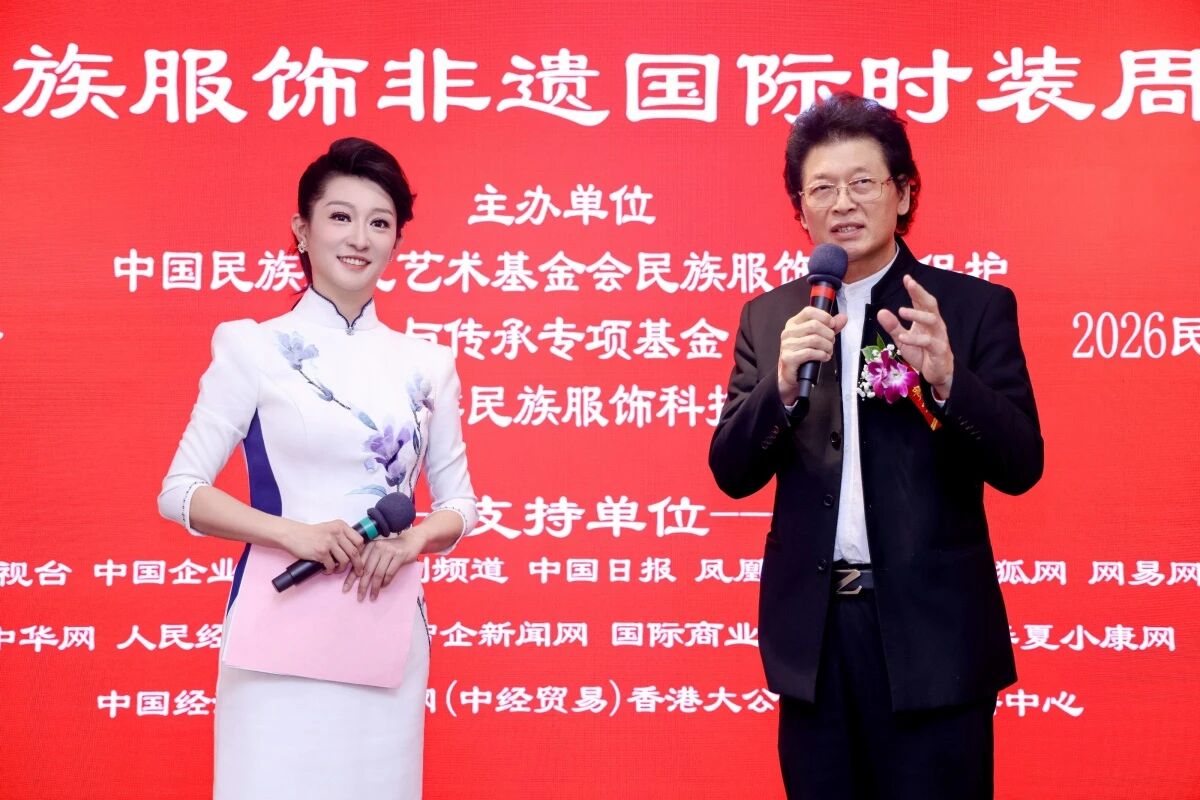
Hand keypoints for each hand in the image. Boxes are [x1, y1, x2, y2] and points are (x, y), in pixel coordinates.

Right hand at [281, 520, 364, 574]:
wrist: (293, 534)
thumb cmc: (311, 533)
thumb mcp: (330, 528)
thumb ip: (342, 535)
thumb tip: (355, 550)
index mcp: (341, 526)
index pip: (359, 540)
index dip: (361, 551)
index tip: (359, 558)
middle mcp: (337, 532)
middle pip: (354, 552)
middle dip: (357, 564)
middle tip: (357, 571)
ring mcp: (329, 542)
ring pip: (344, 561)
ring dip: (341, 568)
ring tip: (335, 569)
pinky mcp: (321, 552)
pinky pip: (332, 566)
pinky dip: (330, 570)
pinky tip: (325, 569)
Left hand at [343, 529, 425, 600]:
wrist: (411, 541)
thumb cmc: (392, 549)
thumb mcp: (378, 551)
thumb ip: (368, 560)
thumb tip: (357, 578)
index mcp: (369, 546)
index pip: (357, 564)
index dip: (351, 578)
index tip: (345, 589)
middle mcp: (377, 547)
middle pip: (367, 570)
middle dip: (362, 586)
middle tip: (359, 597)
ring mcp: (389, 551)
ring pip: (378, 573)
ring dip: (375, 587)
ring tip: (372, 597)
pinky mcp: (399, 555)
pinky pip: (390, 572)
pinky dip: (386, 581)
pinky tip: (383, 587)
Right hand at [777, 306, 847, 404]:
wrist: (789, 374)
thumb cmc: (802, 354)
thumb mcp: (816, 337)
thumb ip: (829, 327)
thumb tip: (843, 318)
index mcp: (794, 324)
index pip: (809, 311)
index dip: (824, 317)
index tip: (832, 325)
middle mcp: (788, 332)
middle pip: (814, 325)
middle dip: (828, 334)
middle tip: (831, 342)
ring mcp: (787, 345)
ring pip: (814, 339)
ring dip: (827, 346)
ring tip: (828, 351)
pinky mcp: (788, 358)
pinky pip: (810, 353)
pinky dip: (822, 355)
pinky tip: (824, 357)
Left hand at [876, 274, 953, 398]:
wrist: (937, 373)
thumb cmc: (922, 353)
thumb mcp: (903, 339)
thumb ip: (893, 326)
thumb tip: (881, 312)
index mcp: (927, 319)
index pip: (922, 301)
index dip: (915, 289)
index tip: (907, 277)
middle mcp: (935, 324)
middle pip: (930, 305)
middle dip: (920, 293)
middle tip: (910, 284)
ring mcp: (939, 336)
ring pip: (932, 320)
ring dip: (917, 314)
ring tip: (901, 310)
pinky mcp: (939, 350)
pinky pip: (928, 341)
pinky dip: (915, 338)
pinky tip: (902, 336)